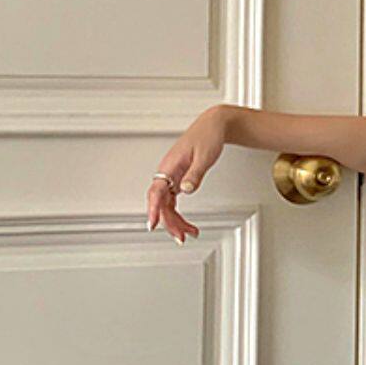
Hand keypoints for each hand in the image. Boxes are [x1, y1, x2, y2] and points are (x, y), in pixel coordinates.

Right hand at [147, 106, 229, 240]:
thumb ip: (195, 175)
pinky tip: (187, 224)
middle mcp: (167, 173)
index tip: (152, 224)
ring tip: (190, 234)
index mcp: (169, 166)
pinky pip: (173, 202)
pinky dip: (179, 215)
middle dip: (170, 223)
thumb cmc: (207, 137)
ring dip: (176, 222)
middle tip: (182, 238)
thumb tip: (186, 189)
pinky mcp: (178, 180)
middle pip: (161, 204)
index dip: (153, 209)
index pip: (156, 192)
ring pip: (167, 206)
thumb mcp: (204, 157)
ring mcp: (172, 177)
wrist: (213, 126)